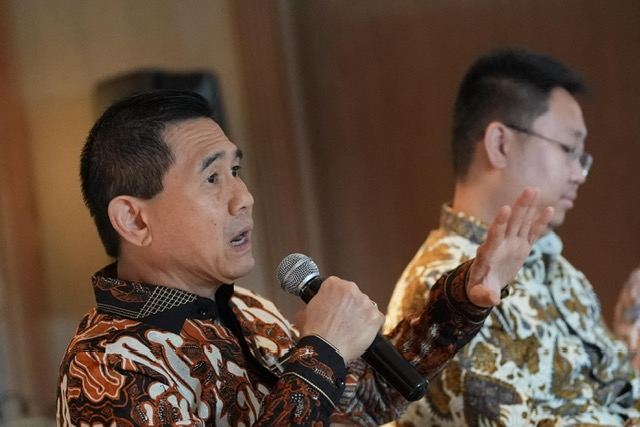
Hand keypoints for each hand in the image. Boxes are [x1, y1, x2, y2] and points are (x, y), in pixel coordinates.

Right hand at [295, 277, 383, 362]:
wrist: (324, 350)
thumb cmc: (314, 333)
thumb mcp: (304, 311)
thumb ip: (315, 303)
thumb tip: (318, 305)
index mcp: (333, 284)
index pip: (337, 286)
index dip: (335, 298)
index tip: (334, 306)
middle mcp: (351, 289)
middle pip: (353, 295)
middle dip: (349, 305)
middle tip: (342, 320)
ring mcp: (365, 302)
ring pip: (366, 306)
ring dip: (360, 315)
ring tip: (351, 329)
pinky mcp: (375, 317)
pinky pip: (377, 319)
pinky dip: (371, 326)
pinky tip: (361, 333)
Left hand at [467, 187, 553, 306]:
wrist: (483, 284)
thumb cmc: (479, 290)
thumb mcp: (479, 295)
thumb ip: (484, 295)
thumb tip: (492, 299)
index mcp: (488, 253)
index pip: (494, 235)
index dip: (499, 222)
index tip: (505, 209)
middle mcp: (500, 244)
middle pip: (510, 222)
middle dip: (519, 207)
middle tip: (529, 190)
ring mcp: (511, 243)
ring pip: (521, 222)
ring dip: (527, 206)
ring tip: (535, 189)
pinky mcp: (521, 247)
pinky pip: (532, 233)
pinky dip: (540, 222)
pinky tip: (550, 209)